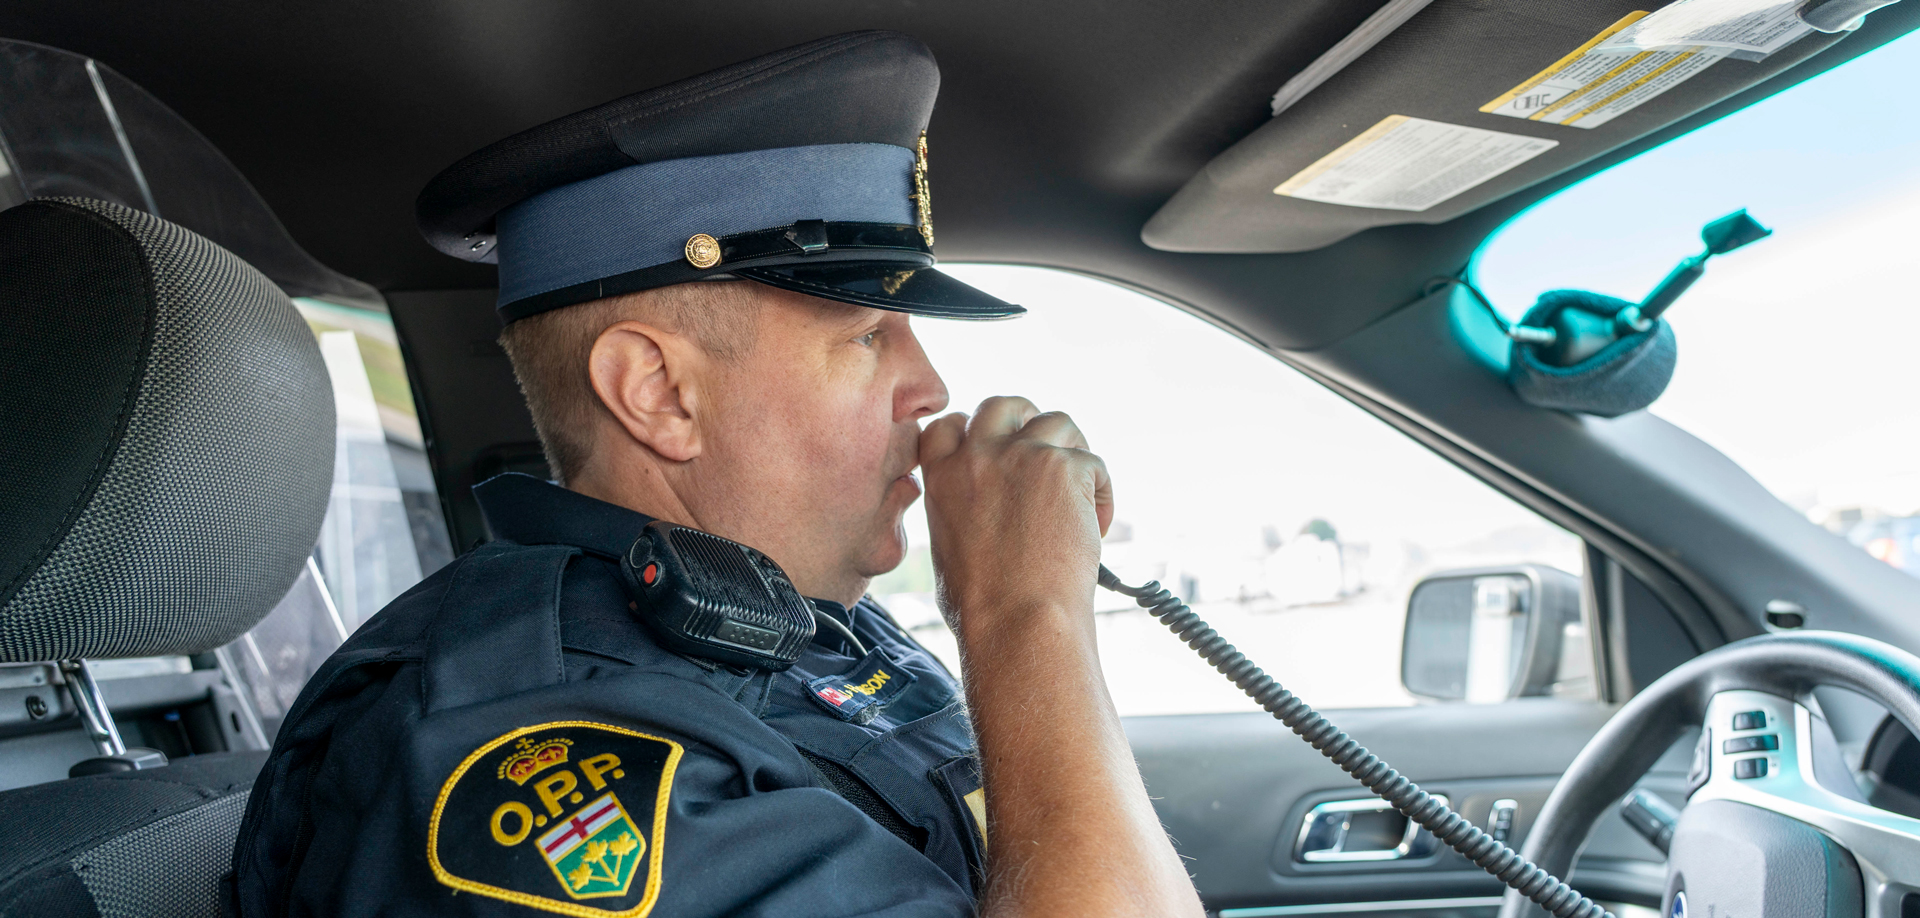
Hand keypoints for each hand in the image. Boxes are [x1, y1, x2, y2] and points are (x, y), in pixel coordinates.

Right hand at [917, 396, 1111, 637]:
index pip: (949, 425)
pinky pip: (1093, 464)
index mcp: (942, 477)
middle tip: (1047, 457)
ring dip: (1072, 452)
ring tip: (1079, 495)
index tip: (995, 450)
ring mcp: (1024, 456)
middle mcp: (979, 456)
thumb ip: (959, 518)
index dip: (975, 431)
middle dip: (1027, 422)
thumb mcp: (948, 552)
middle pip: (1005, 406)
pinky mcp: (1066, 468)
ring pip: (1059, 423)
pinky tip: (1095, 526)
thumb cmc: (983, 609)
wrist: (1018, 622)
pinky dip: (1100, 492)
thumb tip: (978, 526)